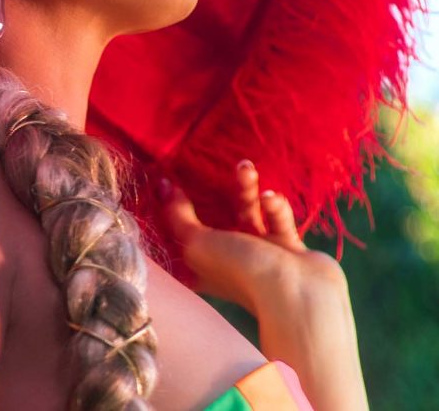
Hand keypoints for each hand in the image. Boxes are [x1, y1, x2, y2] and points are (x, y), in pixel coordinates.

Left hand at [160, 159, 346, 314]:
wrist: (298, 293)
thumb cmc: (240, 271)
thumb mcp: (196, 243)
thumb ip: (178, 216)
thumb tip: (163, 187)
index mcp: (201, 265)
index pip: (182, 234)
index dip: (174, 209)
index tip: (169, 178)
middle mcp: (228, 260)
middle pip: (218, 218)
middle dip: (218, 191)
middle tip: (214, 167)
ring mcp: (259, 254)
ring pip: (249, 213)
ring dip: (247, 190)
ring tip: (246, 168)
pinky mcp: (287, 248)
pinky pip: (277, 220)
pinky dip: (275, 208)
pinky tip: (272, 200)